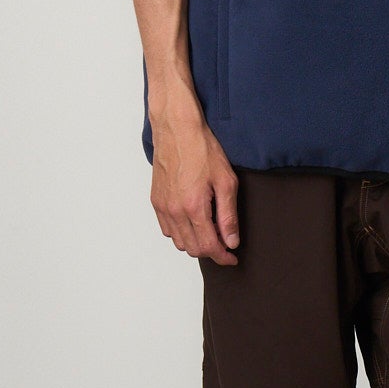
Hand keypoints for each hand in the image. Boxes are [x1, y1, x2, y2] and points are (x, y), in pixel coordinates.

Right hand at [150, 123, 240, 262]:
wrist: (178, 130)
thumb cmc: (203, 149)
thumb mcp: (226, 181)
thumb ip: (228, 216)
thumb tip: (231, 241)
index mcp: (194, 207)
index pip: (209, 246)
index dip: (223, 256)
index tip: (232, 257)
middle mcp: (174, 211)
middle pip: (193, 248)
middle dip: (211, 251)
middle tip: (225, 244)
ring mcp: (163, 206)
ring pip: (178, 241)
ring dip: (195, 243)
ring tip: (211, 232)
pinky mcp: (156, 200)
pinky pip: (167, 229)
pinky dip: (180, 233)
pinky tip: (193, 222)